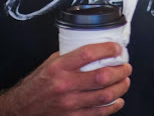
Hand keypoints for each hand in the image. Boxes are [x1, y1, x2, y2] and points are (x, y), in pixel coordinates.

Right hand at [1, 42, 131, 114]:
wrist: (22, 108)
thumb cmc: (38, 85)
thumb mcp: (51, 63)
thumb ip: (71, 55)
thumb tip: (95, 48)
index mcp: (59, 68)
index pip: (88, 54)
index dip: (107, 50)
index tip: (117, 49)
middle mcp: (65, 85)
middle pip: (102, 76)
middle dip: (121, 70)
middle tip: (126, 66)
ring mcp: (70, 103)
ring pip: (105, 95)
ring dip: (121, 87)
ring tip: (125, 81)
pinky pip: (100, 112)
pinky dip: (113, 105)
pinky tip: (117, 99)